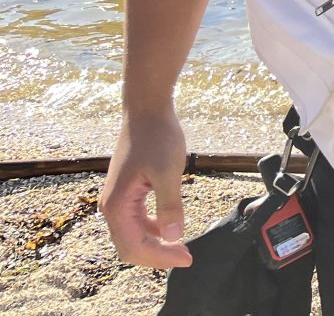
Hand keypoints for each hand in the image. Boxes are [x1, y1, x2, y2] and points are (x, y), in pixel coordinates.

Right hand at [103, 109, 192, 268]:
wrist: (146, 111)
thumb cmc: (157, 137)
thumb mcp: (168, 171)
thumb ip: (170, 205)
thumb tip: (173, 236)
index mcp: (117, 205)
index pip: (133, 247)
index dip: (159, 257)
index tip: (186, 258)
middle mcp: (111, 207)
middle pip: (130, 246)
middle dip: (157, 255)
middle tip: (186, 256)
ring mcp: (117, 200)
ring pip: (132, 235)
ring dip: (154, 244)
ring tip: (180, 247)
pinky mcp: (126, 192)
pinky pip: (135, 221)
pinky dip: (152, 229)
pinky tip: (170, 227)